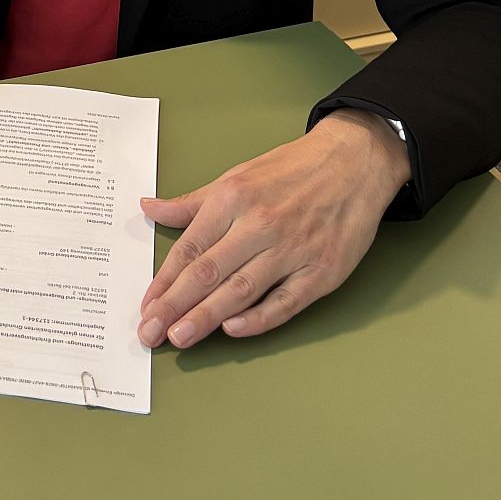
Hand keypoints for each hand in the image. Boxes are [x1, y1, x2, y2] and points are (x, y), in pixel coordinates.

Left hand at [137, 110, 410, 348]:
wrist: (354, 161)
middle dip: (175, 306)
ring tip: (180, 338)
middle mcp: (259, 224)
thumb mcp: (237, 176)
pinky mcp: (321, 271)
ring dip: (207, 317)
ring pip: (241, 290)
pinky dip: (259, 319)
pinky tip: (233, 329)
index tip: (146, 306)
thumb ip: (193, 202)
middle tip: (150, 332)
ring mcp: (292, 250)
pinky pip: (285, 302)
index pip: (190, 247)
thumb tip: (149, 208)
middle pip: (208, 272)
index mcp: (233, 197)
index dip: (164, 280)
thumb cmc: (292, 170)